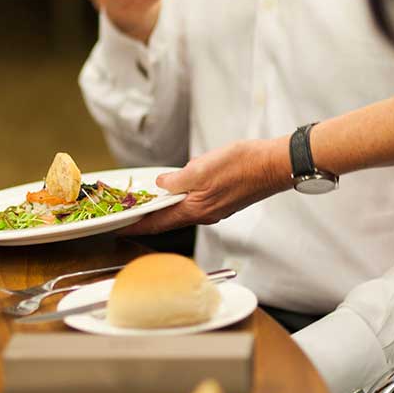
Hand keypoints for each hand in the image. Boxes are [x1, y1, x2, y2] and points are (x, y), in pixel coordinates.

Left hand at [122, 139, 292, 234]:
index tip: (118, 227)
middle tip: (130, 210)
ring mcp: (216, 210)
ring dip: (165, 206)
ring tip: (150, 199)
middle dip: (148, 216)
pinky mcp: (225, 201)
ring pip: (183, 210)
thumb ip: (176, 179)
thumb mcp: (200, 168)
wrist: (275, 165)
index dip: (135, 225)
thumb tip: (161, 183)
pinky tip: (180, 187)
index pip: (157, 223)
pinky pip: (197, 202)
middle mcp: (205, 215)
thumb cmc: (242, 165)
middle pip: (169, 219)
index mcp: (195, 210)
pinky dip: (183, 198)